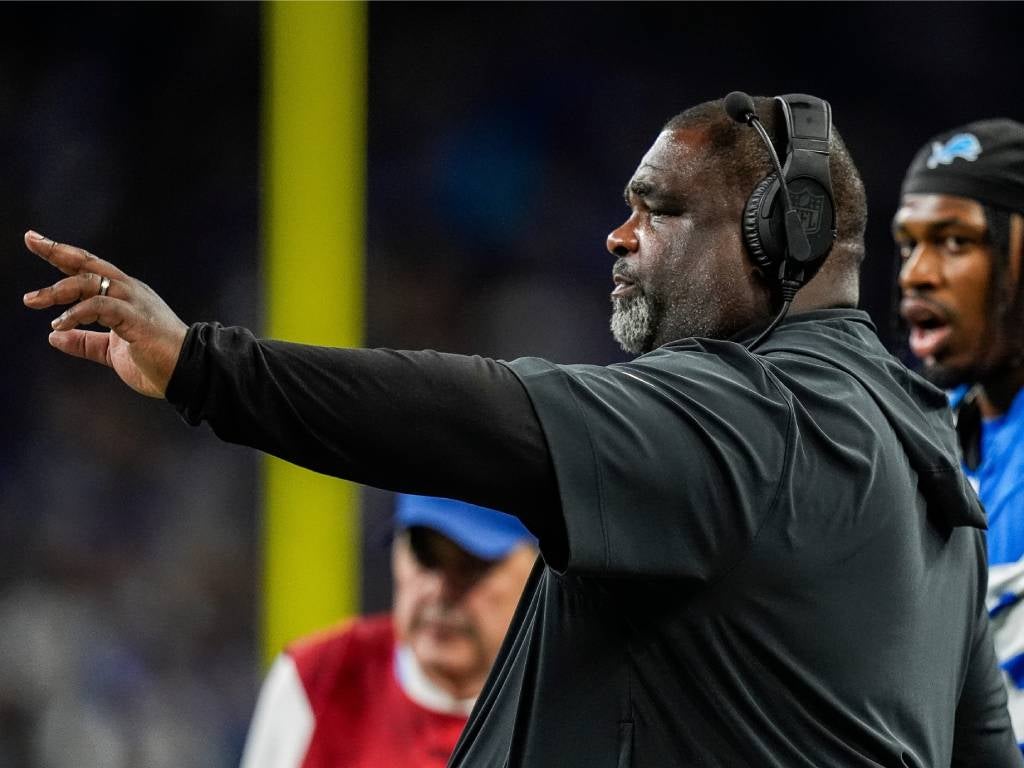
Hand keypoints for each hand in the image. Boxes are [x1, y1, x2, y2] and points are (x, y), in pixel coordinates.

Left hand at [22, 231, 188, 397]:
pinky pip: (101, 306)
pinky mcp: (136, 317)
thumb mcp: (112, 351)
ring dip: (59, 290)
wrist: (189, 373)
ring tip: (34, 301)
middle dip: (58, 251)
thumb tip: (53, 337)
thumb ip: (85, 342)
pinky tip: (59, 324)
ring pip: (91, 282)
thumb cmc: (157, 363)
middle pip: (89, 264)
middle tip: (31, 240)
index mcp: (126, 296)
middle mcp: (129, 291)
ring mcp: (134, 302)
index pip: (90, 270)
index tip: (36, 241)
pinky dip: (76, 313)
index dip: (63, 255)